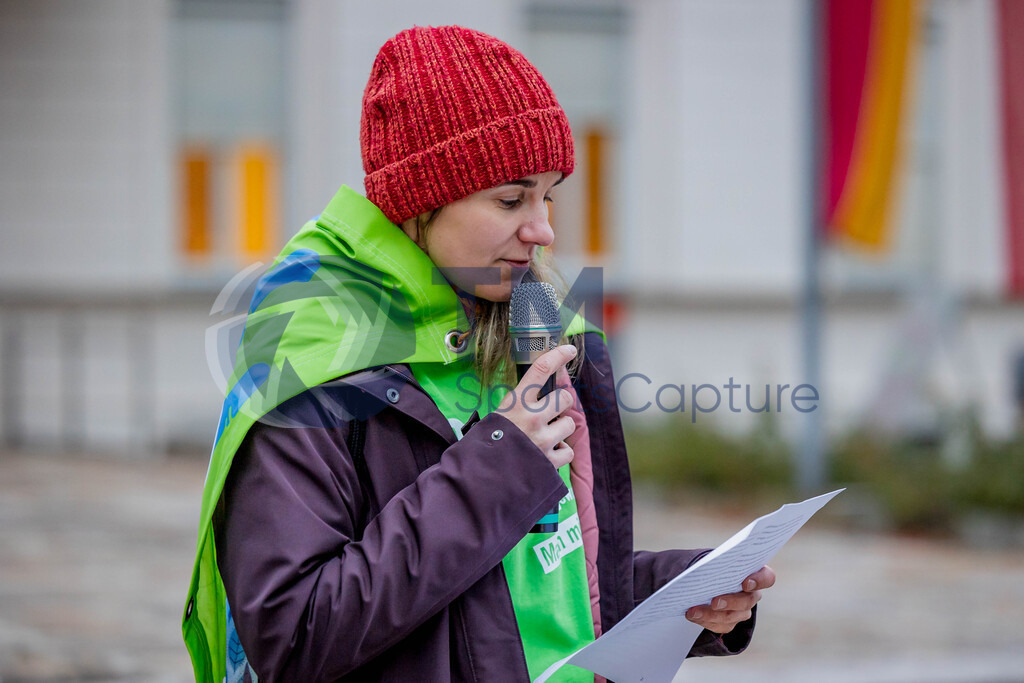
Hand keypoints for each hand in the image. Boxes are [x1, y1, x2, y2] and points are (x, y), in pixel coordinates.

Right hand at [497, 345, 576, 467]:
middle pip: (565, 397)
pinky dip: (560, 453)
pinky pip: (568, 450)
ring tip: (545, 437)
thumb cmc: (487, 443)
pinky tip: (546, 454)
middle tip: (550, 412)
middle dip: (561, 403)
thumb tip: (540, 394)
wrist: (480, 477)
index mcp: (516, 402)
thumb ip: (520, 404)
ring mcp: (543, 440)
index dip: (558, 356)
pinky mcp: (550, 461)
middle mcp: (532, 418)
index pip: (540, 369)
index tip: (569, 350)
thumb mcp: (498, 415)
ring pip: (569, 424)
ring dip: (561, 429)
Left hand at [685, 565, 774, 633]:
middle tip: (714, 602)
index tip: (745, 583)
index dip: (759, 581)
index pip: (767, 578)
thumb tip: (705, 568)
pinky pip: (720, 625)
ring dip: (711, 615)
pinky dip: (705, 621)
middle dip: (730, 602)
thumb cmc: (716, 567)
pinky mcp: (730, 622)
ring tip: (693, 611)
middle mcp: (752, 595)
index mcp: (755, 574)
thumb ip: (719, 563)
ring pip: (731, 617)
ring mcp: (742, 611)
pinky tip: (693, 616)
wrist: (707, 580)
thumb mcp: (718, 561)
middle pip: (747, 601)